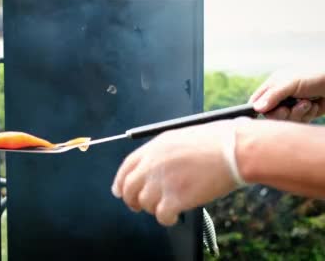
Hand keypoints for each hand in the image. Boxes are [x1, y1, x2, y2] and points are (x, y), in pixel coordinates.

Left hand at [111, 120, 241, 225]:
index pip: (126, 167)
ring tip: (166, 206)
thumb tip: (154, 166)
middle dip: (131, 200)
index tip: (119, 190)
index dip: (120, 181)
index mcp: (154, 147)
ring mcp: (162, 181)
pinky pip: (161, 216)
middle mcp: (153, 164)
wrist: (235, 150)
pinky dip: (166, 219)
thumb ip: (162, 152)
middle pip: (129, 187)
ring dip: (152, 208)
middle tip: (137, 206)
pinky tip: (174, 215)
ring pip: (144, 203)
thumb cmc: (217, 141)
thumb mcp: (180, 137)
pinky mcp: (175, 198)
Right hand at [250, 66, 324, 121]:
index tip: (267, 112)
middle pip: (271, 114)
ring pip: (285, 119)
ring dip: (297, 113)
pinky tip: (314, 106)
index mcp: (274, 84)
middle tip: (290, 108)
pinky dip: (307, 115)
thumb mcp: (290, 83)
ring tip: (308, 104)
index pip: (257, 100)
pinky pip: (299, 122)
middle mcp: (282, 95)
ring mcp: (293, 105)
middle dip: (282, 113)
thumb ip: (272, 95)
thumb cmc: (315, 77)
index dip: (259, 108)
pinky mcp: (305, 113)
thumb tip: (256, 108)